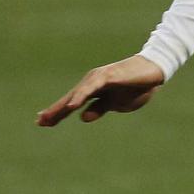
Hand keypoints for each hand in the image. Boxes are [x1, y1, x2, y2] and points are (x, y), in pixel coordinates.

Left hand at [36, 54, 165, 126]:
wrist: (154, 71)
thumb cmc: (135, 86)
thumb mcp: (116, 104)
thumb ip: (99, 109)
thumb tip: (82, 117)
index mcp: (93, 90)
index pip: (71, 103)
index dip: (57, 112)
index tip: (42, 122)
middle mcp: (91, 82)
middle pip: (69, 99)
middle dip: (54, 110)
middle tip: (39, 121)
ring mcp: (98, 78)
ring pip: (76, 94)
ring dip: (62, 106)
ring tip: (49, 118)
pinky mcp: (107, 76)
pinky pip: (91, 88)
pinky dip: (80, 97)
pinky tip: (71, 106)